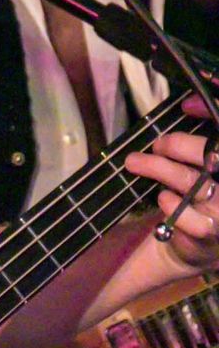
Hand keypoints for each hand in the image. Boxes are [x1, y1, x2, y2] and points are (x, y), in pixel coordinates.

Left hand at [125, 98, 218, 272]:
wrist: (195, 243)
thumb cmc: (198, 194)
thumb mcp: (196, 162)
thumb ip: (196, 136)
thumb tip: (189, 104)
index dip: (210, 115)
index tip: (186, 107)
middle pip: (213, 156)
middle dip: (179, 144)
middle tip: (157, 144)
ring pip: (195, 183)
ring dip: (161, 169)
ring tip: (136, 162)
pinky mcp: (211, 234)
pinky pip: (191, 217)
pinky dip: (171, 203)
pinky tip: (162, 197)